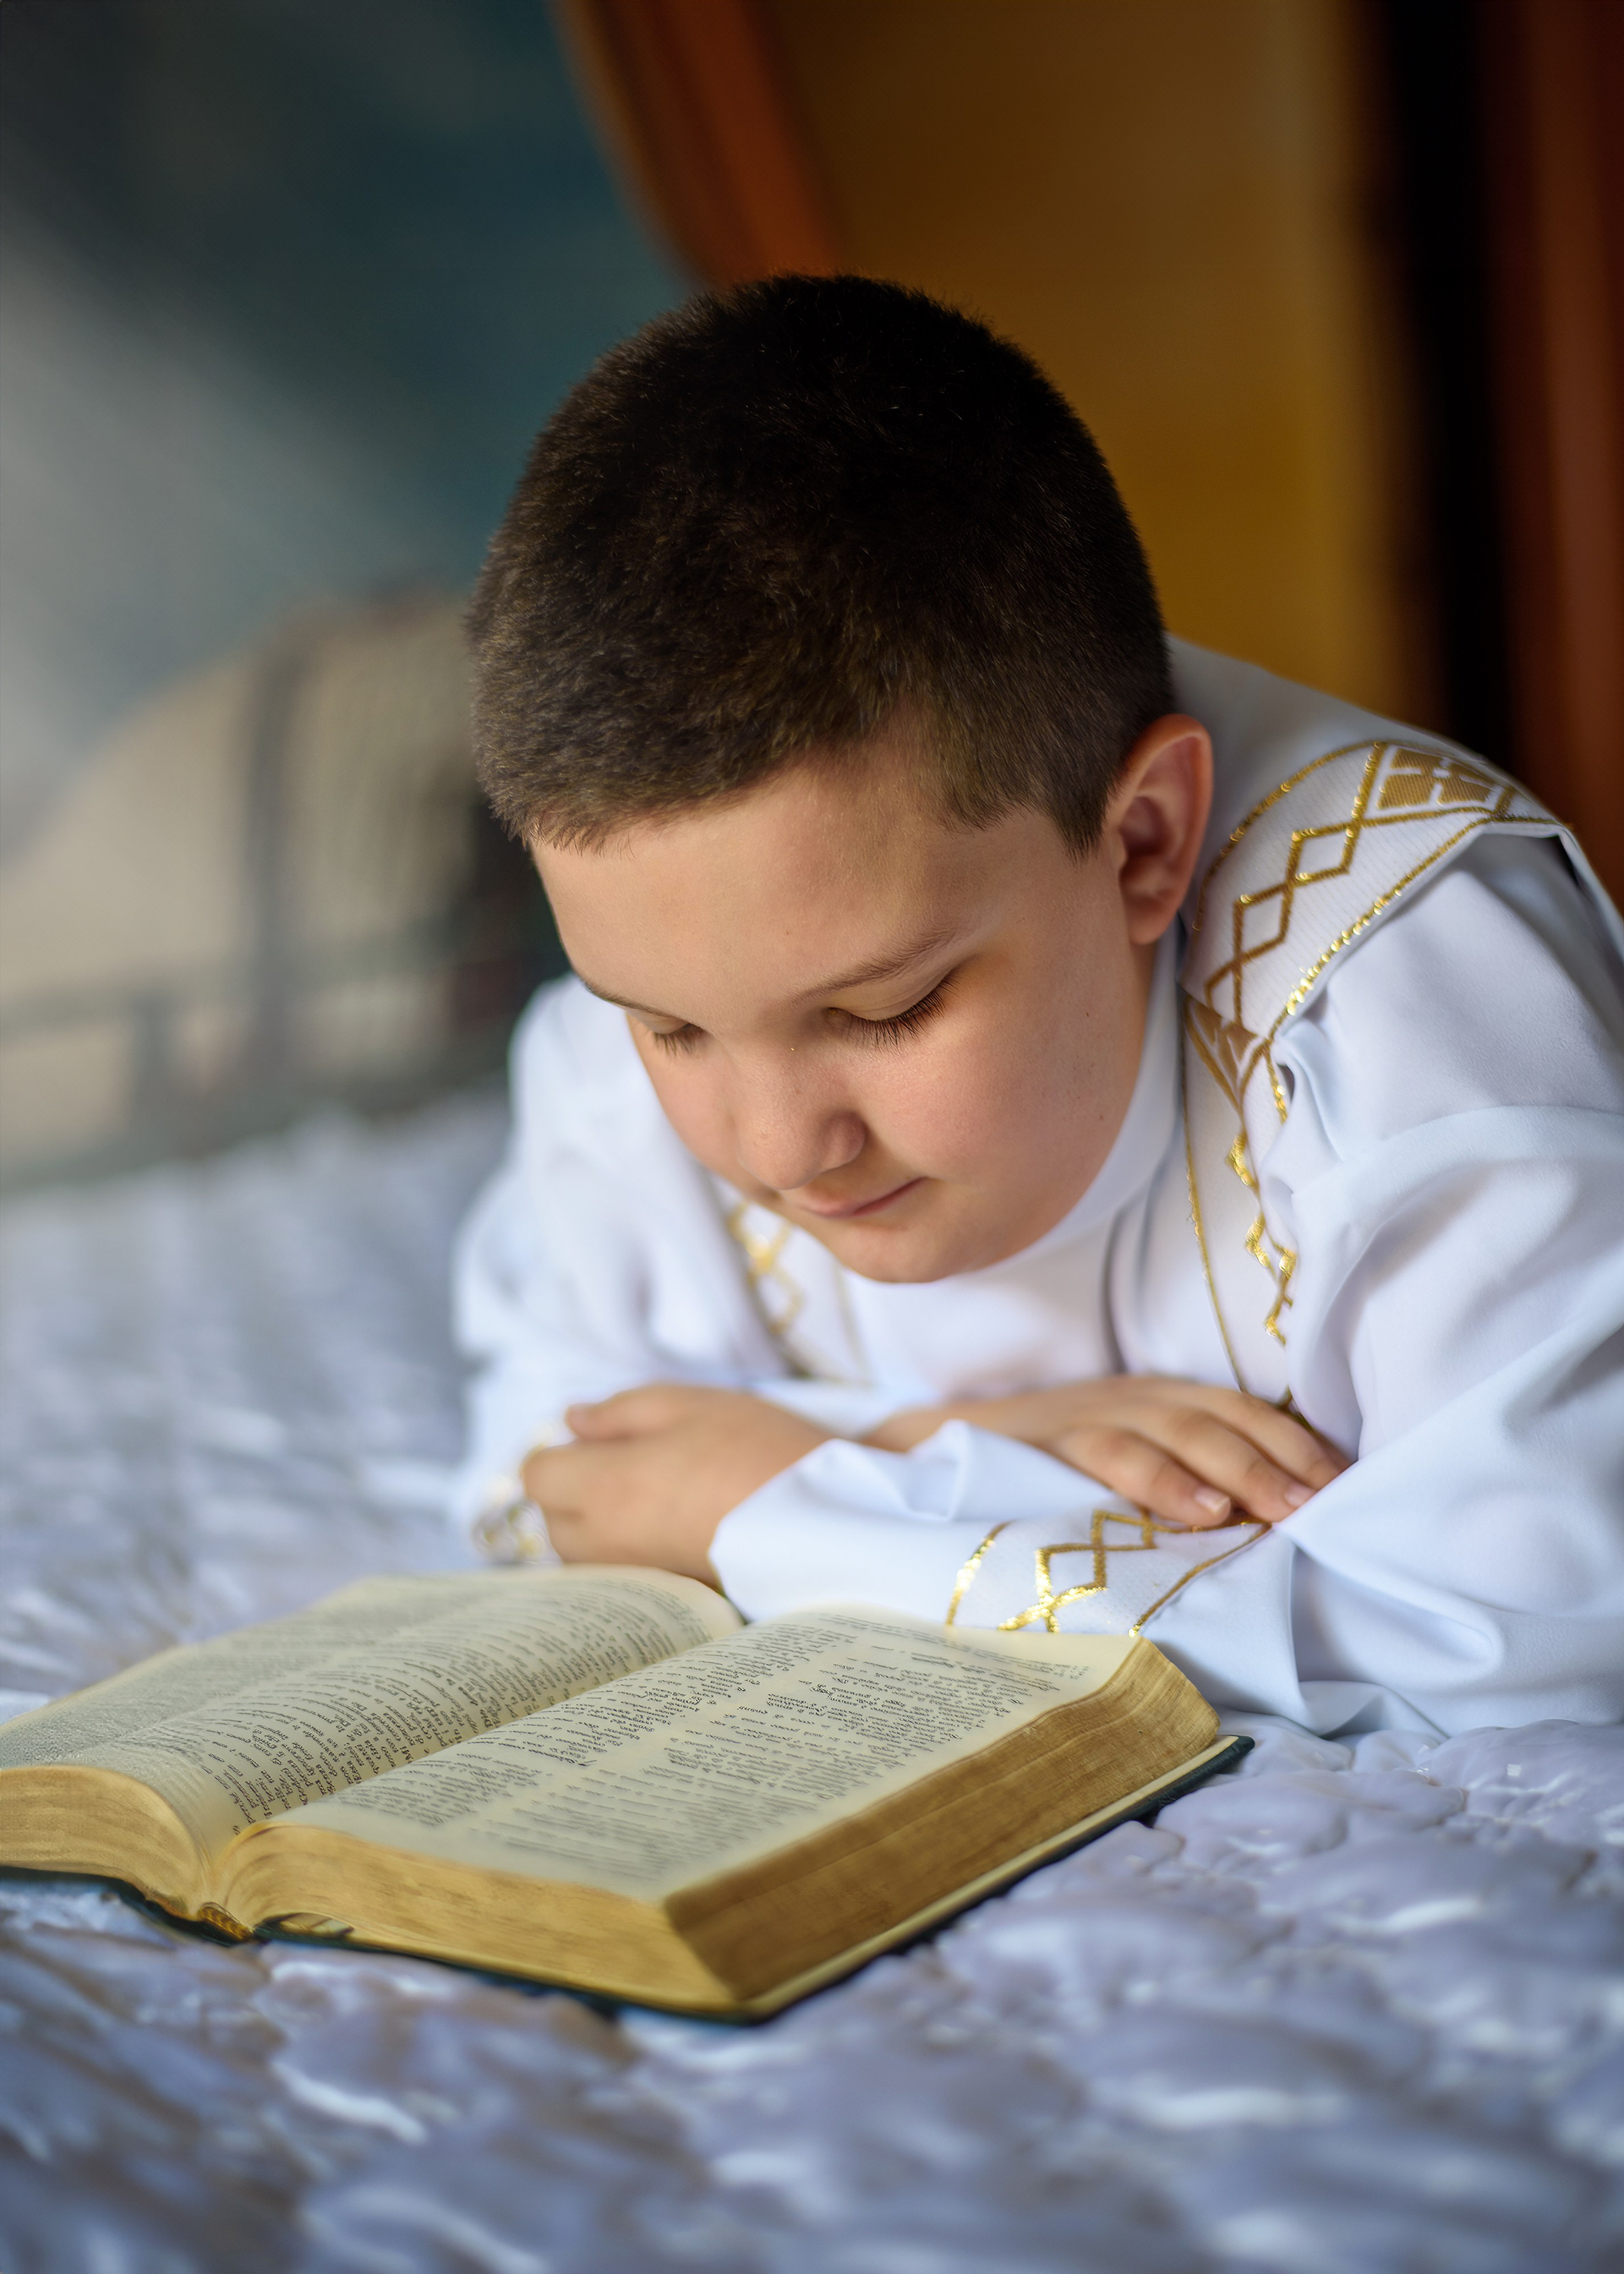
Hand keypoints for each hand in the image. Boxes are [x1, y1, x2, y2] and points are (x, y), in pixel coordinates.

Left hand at [521, 1386, 829, 1579]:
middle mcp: (608, 1541)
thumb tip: (572, 1421)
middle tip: (633, 1464)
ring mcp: (636, 1575)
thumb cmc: (754, 1448)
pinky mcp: (665, 1595)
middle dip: (576, 1491)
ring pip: (584, 1554)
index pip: (536, 1476)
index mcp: (606, 1486)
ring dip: (600, 1525)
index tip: (599, 1442)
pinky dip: (630, 1554)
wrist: (819, 1516)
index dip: (561, 1453)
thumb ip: (618, 1410)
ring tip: (656, 1498)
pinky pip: (621, 1575)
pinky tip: (673, 1529)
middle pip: (554, 1520)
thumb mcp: (687, 1403)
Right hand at [864, 1376, 1347, 1527]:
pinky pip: (1109, 1454)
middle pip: (1221, 1418)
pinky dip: (1160, 1480)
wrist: (919, 1452)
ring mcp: (1085, 1416)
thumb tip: (1260, 1527)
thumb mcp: (1111, 1467)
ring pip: (1176, 1430)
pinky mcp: (1044, 1443)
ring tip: (1281, 1509)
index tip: (1348, 1487)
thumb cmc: (1033, 1471)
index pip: (1241, 1412)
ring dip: (1237, 1467)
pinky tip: (1200, 1510)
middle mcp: (1127, 1399)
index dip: (1296, 1444)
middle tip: (1331, 1502)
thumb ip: (1173, 1482)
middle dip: (1282, 1459)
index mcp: (1152, 1402)